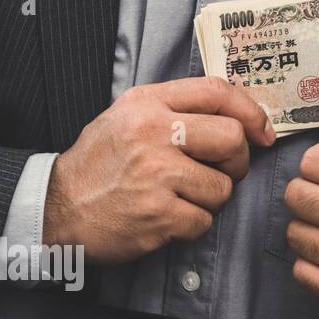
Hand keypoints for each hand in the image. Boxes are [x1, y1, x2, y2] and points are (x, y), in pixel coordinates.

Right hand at [44, 77, 274, 262]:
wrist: (56, 208)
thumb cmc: (94, 166)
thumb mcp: (123, 118)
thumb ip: (169, 110)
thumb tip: (229, 116)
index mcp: (146, 104)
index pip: (217, 92)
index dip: (250, 112)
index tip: (262, 132)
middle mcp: (153, 134)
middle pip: (232, 139)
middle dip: (237, 162)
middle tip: (222, 173)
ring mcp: (156, 175)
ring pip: (222, 188)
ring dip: (210, 200)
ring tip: (181, 199)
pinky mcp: (158, 215)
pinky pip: (202, 222)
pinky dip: (190, 226)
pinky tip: (165, 219)